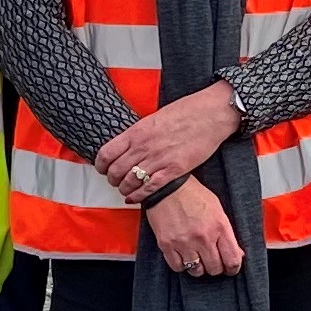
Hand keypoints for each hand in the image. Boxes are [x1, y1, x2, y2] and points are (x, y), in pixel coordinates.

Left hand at [96, 85, 243, 204]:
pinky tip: (136, 198)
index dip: (101, 165)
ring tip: (126, 190)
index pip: (106, 154)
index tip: (103, 169)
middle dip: (112, 180)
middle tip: (115, 182)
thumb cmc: (184, 112)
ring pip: (130, 182)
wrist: (209, 115)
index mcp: (136, 132)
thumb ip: (139, 134)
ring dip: (125, 189)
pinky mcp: (173, 170)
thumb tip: (127, 145)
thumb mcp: (153, 119)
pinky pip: (149, 188)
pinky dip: (139, 196)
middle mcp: (143, 147)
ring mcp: (158, 160)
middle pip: (116, 171)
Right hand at [148, 177, 244, 278]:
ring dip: (199, 267)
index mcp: (219, 227)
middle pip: (215, 268)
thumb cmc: (192, 194)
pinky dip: (181, 265)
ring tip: (197, 258)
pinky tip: (183, 257)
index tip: (231, 268)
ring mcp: (184, 242)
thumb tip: (237, 252)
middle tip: (213, 261)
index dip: (233, 268)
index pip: (232, 259)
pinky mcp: (167, 245)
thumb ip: (227, 233)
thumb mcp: (217, 209)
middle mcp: (202, 237)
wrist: (166, 186)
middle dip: (216, 267)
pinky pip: (177, 267)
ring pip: (196, 271)